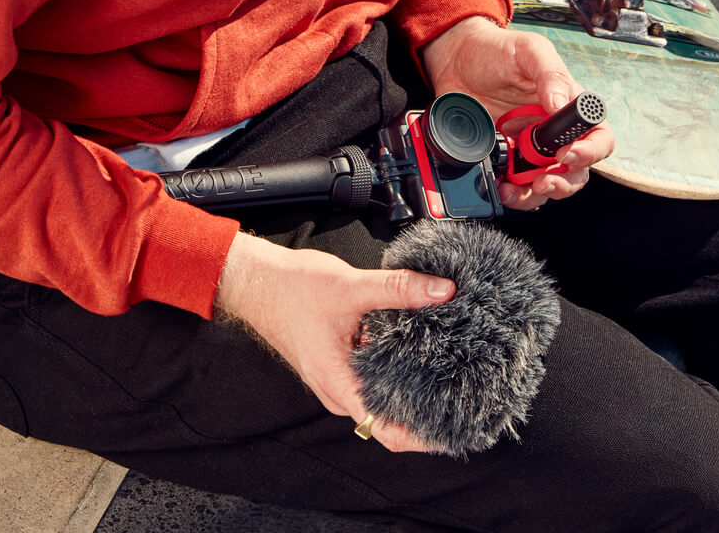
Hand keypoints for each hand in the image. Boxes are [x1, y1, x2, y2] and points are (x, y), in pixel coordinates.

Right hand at [214, 232, 454, 452]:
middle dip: (423, 413)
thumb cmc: (290, 289)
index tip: (452, 430)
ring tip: (445, 376)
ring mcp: (335, 380)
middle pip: (386, 420)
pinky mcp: (337, 365)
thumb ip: (398, 289)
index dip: (422, 437)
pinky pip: (370, 380)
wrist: (257, 281)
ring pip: (379, 398)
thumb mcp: (350, 286)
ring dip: (408, 391)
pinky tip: (416, 354)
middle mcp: (336, 390)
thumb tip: (442, 291)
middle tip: (461, 397)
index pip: (386, 431)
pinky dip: (393, 373)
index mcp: (337, 384)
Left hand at [418, 16, 615, 209]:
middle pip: (577, 170)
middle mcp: (553, 133)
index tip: (566, 154)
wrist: (456, 59)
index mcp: (568, 107)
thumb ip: (550, 74)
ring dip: (538, 194)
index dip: (590, 152)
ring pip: (549, 184)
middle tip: (544, 180)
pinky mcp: (505, 159)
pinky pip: (517, 186)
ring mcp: (529, 149)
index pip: (598, 137)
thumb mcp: (529, 51)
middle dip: (565, 182)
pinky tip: (502, 187)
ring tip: (519, 190)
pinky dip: (513, 195)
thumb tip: (560, 106)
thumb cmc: (498, 51)